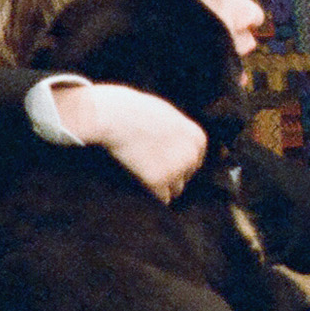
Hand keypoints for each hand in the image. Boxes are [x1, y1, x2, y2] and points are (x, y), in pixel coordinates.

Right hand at [50, 82, 205, 200]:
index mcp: (197, 138)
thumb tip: (183, 149)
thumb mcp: (166, 115)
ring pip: (173, 190)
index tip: (159, 161)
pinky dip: (150, 195)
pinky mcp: (158, 181)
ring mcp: (176, 169)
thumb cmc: (132, 110)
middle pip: (185, 177)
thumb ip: (178, 133)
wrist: (112, 115)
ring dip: (159, 187)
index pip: (194, 162)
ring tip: (140, 173)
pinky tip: (137, 184)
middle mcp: (192, 155)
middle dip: (169, 176)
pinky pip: (161, 199)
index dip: (176, 163)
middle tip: (146, 167)